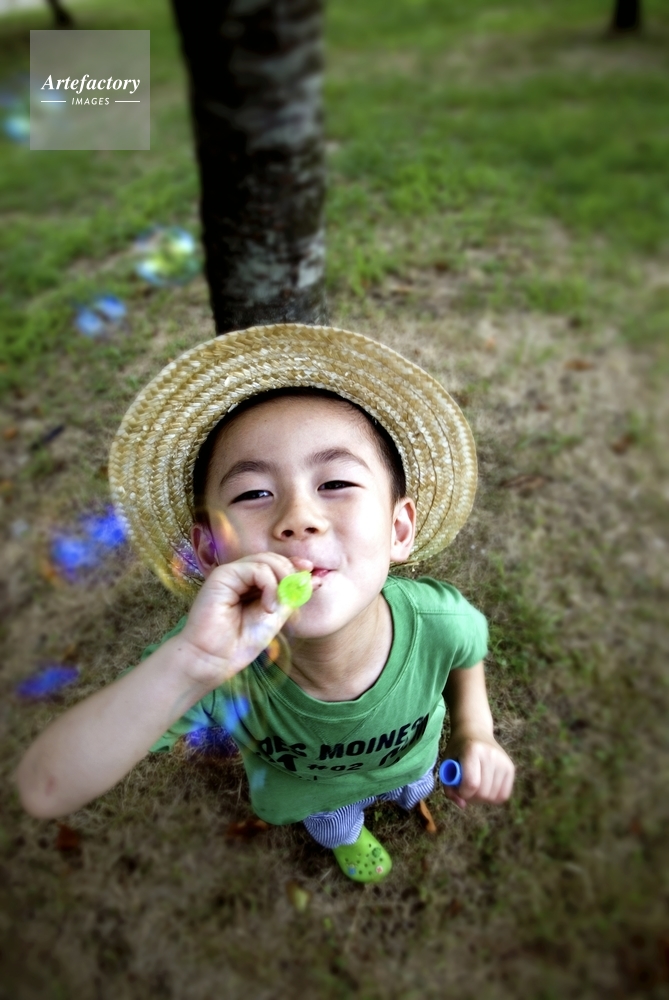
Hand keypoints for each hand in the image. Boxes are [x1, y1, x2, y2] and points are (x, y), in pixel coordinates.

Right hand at [178, 552, 311, 687]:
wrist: (214, 660)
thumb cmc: (240, 642)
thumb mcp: (275, 617)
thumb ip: (290, 596)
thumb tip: (312, 578)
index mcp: (251, 584)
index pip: (278, 564)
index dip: (297, 566)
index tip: (315, 578)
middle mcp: (240, 575)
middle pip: (274, 558)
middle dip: (292, 573)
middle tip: (298, 594)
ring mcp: (231, 573)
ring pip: (267, 560)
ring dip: (282, 581)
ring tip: (278, 607)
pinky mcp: (222, 575)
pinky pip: (256, 568)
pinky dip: (269, 585)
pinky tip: (268, 607)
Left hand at [442, 729, 514, 808]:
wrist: (475, 730)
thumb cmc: (458, 750)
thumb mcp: (447, 763)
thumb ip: (449, 787)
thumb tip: (463, 805)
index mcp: (472, 750)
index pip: (471, 783)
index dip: (462, 793)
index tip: (458, 789)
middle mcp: (490, 754)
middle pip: (483, 793)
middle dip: (471, 797)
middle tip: (465, 789)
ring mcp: (503, 761)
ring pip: (494, 797)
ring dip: (482, 798)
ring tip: (475, 787)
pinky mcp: (511, 767)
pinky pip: (503, 795)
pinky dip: (493, 797)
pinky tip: (485, 787)